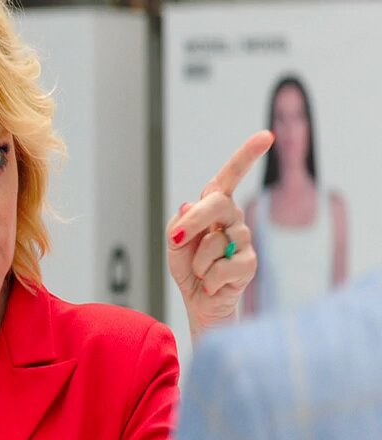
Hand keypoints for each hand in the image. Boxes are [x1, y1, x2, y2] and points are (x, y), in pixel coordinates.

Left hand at [167, 131, 273, 341]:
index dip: (247, 156)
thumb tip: (188, 208)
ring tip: (200, 271)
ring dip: (196, 262)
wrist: (198, 301)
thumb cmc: (188, 266)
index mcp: (215, 207)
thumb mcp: (175, 242)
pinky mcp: (249, 265)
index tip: (267, 136)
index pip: (230, 176)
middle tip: (179, 239)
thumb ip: (179, 224)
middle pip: (218, 204)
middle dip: (194, 222)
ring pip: (215, 242)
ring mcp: (244, 241)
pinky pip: (221, 268)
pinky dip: (207, 279)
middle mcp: (233, 219)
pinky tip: (211, 283)